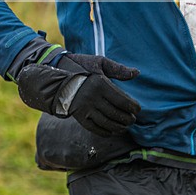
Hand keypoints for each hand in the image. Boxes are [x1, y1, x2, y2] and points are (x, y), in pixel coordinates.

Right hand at [17, 55, 140, 136]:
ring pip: (106, 123)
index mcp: (100, 84)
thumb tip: (137, 73)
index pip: (122, 100)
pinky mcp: (78, 116)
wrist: (58, 76)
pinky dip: (106, 131)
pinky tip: (113, 130)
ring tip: (125, 126)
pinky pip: (95, 128)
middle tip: (133, 119)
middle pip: (115, 113)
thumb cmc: (82, 67)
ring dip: (119, 127)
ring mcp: (84, 108)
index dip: (132, 107)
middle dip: (127, 119)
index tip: (137, 109)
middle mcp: (92, 98)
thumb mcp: (100, 63)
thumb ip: (119, 69)